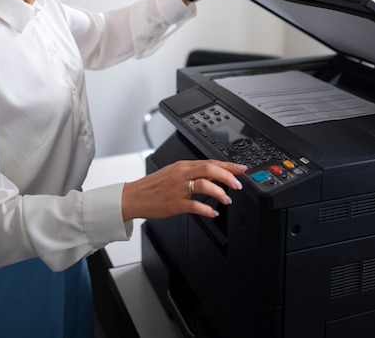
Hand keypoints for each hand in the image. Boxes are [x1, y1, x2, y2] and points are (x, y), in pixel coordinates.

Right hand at [121, 159, 246, 220]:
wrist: (134, 196)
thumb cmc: (154, 186)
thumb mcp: (173, 172)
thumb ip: (192, 173)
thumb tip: (214, 175)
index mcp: (182, 165)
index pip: (209, 161)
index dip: (227, 165)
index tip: (241, 169)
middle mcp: (181, 174)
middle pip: (209, 169)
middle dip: (227, 176)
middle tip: (238, 184)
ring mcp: (178, 189)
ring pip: (204, 185)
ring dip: (219, 192)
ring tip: (227, 199)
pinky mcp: (174, 204)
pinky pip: (195, 206)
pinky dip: (207, 210)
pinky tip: (213, 213)